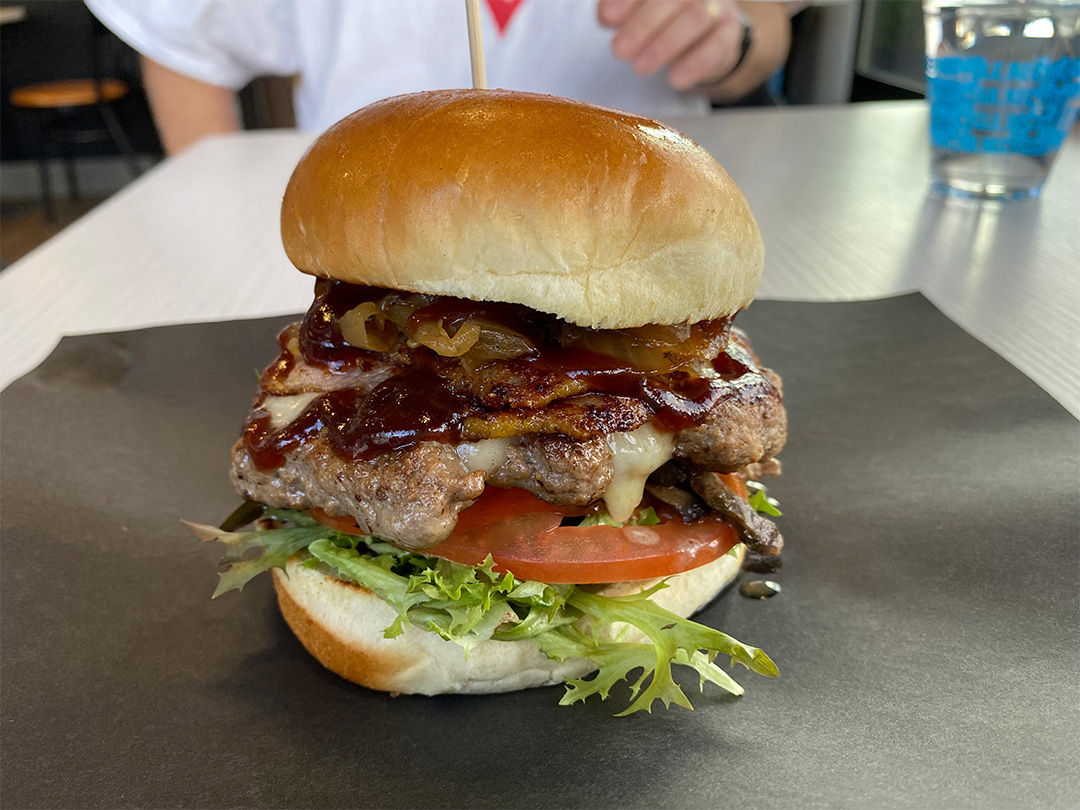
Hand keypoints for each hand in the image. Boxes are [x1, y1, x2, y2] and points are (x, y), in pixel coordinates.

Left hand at [597, 0, 745, 91]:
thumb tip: (606, 16)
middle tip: (619, 50)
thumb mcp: (639, 11)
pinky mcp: (729, 35)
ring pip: (696, 18)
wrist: (706, 39)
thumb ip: (620, 10)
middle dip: (642, 25)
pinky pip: (716, 47)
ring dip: (665, 45)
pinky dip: (694, 64)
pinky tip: (674, 80)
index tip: (607, 19)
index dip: (628, 1)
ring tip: (640, 68)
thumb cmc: (665, 20)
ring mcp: (716, 7)